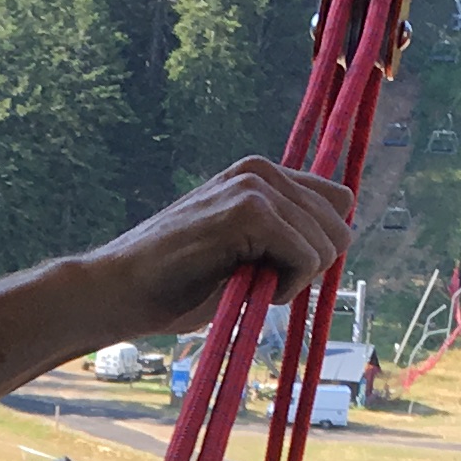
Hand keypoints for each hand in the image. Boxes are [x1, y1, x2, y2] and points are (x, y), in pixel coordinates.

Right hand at [75, 159, 360, 335]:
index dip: (318, 245)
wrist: (121, 289)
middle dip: (311, 265)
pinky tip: (249, 289)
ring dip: (297, 279)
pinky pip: (306, 257)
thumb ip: (281, 237)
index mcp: (260, 174)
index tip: (280, 270)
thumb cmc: (176, 282)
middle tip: (264, 283)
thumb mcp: (242, 250)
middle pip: (339, 224)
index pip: (336, 202)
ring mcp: (254, 187)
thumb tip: (336, 244)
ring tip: (250, 286)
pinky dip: (287, 286)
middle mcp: (261, 170)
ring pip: (327, 243)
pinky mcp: (249, 213)